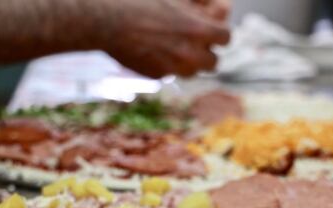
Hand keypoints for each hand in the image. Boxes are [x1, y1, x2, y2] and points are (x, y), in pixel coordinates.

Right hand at [91, 0, 229, 77]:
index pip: (226, 37)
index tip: (211, 27)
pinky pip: (171, 73)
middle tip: (196, 41)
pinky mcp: (157, 75)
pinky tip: (154, 49)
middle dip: (207, 51)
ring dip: (189, 61)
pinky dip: (168, 64)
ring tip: (175, 46)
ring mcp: (174, 68)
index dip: (219, 31)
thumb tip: (221, 8)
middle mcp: (190, 54)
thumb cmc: (141, 0)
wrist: (106, 20)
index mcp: (199, 30)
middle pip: (213, 62)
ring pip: (192, 71)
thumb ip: (200, 2)